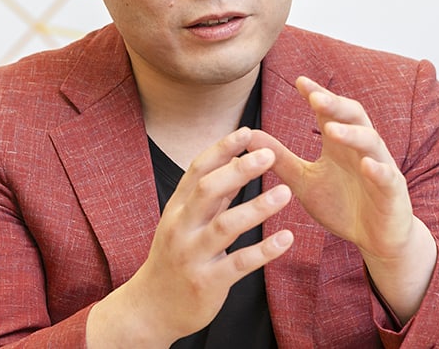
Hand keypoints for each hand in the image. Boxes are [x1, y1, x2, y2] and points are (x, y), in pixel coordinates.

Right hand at [87, 127, 294, 347]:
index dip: (221, 149)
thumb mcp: (184, 222)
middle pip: (208, 191)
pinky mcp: (207, 282)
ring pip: (225, 226)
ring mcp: (192, 255)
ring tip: (286, 192)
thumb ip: (210, 196)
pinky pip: (239, 263)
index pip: (197, 170)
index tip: (247, 131)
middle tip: (270, 154)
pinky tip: (288, 238)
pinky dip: (265, 250)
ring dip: (258, 208)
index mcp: (177, 208)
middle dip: (238, 170)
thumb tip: (236, 161)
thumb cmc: (174, 259)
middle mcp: (181, 227)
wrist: (151, 308)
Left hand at [249, 76, 435, 321]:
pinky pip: (388, 176)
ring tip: (332, 129)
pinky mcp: (392, 192)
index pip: (329, 112)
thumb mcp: (305, 182)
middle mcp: (361, 150)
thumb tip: (249, 136)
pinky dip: (378, 169)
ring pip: (370, 142)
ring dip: (352, 134)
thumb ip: (281, 159)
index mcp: (339, 145)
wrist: (376, 239)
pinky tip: (367, 165)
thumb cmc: (342, 206)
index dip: (317, 96)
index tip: (299, 82)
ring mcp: (380, 167)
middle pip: (353, 117)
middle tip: (315, 97)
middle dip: (335, 105)